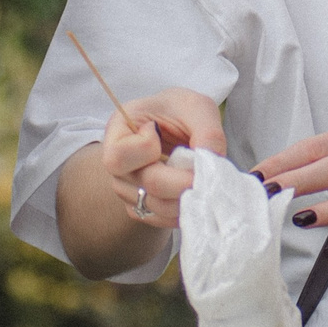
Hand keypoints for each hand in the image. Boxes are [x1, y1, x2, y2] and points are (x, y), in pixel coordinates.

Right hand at [101, 87, 224, 229]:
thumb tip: (210, 166)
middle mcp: (117, 165)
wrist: (178, 128)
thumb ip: (207, 132)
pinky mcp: (140, 207)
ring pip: (156, 207)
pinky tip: (194, 194)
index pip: (119, 156)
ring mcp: (126, 190)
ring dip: (186, 198)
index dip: (147, 150)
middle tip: (205, 173)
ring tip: (201, 180)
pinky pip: (160, 219)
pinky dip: (183, 211)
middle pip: (145, 185)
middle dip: (182, 181)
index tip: (160, 132)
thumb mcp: (197, 107)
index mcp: (118, 131)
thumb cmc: (181, 112)